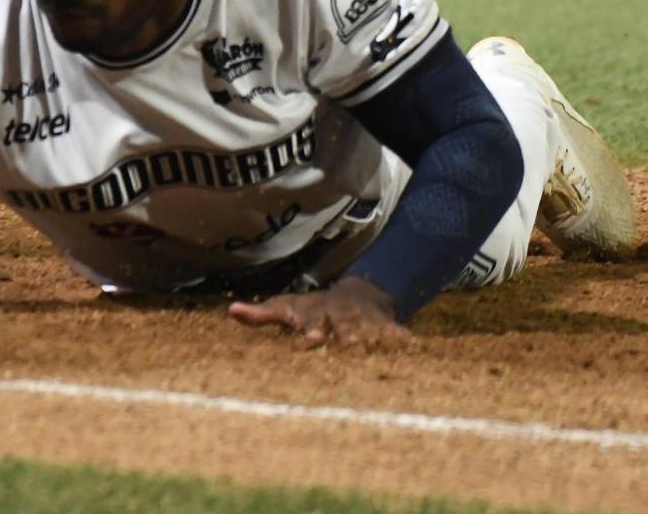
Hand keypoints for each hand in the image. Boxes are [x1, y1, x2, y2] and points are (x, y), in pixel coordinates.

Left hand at [227, 277, 410, 348]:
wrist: (356, 295)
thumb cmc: (313, 310)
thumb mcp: (287, 308)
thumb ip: (262, 314)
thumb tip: (231, 311)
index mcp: (317, 316)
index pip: (313, 322)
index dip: (312, 329)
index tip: (311, 336)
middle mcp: (342, 319)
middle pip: (345, 329)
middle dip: (346, 336)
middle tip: (348, 345)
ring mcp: (367, 324)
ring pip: (373, 333)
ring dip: (375, 341)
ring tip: (379, 353)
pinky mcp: (389, 330)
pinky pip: (401, 337)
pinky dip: (407, 342)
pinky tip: (416, 350)